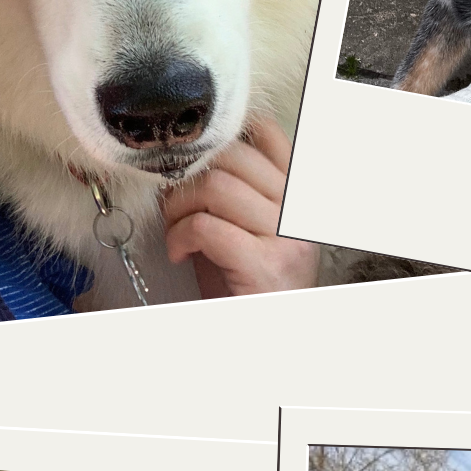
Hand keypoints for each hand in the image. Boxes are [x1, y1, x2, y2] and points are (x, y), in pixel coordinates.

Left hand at [161, 116, 320, 296]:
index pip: (266, 134)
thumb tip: (185, 158)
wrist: (270, 336)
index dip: (220, 138)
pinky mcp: (265, 265)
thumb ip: (229, 192)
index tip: (191, 161)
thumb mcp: (244, 229)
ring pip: (216, 187)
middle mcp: (298, 211)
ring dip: (179, 208)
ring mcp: (286, 237)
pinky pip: (206, 226)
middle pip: (232, 156)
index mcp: (297, 196)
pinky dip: (179, 236)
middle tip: (171, 209)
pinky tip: (179, 254)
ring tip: (174, 234)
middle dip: (188, 178)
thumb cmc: (248, 286)